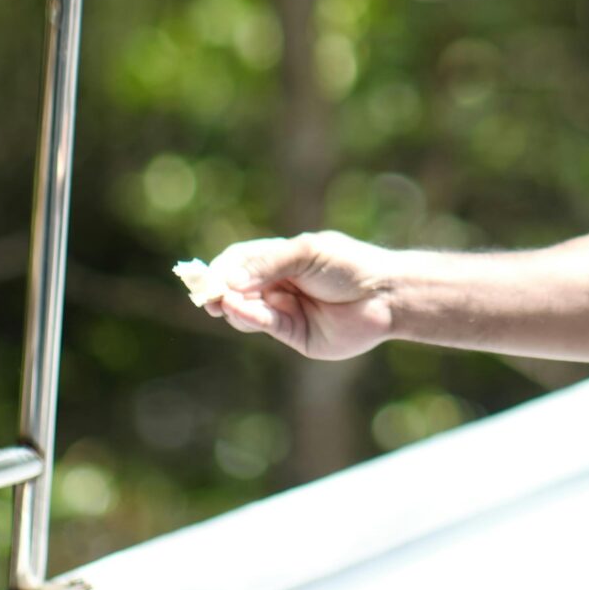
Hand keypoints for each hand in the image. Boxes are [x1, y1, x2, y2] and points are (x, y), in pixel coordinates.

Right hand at [201, 231, 396, 359]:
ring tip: (228, 301)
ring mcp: (284, 311)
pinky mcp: (294, 334)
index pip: (238, 263)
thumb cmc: (349, 265)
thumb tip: (228, 278)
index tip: (203, 277)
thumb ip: (267, 263)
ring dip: (233, 306)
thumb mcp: (306, 254)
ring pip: (245, 311)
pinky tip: (240, 309)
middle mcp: (277, 286)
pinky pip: (265, 326)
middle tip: (207, 295)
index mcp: (278, 260)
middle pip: (235, 290)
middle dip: (219, 292)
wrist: (385, 295)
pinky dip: (250, 317)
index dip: (219, 269)